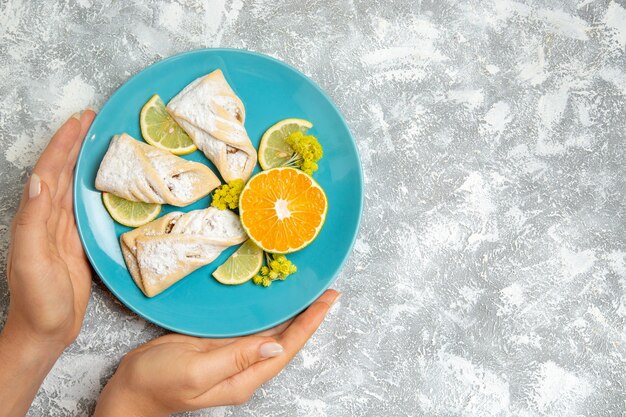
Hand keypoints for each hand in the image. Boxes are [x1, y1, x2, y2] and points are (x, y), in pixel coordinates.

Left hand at [3, 110, 94, 350]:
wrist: (46, 330)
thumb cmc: (38, 300)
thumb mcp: (31, 260)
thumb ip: (32, 221)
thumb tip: (39, 181)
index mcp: (36, 217)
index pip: (50, 171)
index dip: (63, 144)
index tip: (80, 120)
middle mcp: (48, 218)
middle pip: (62, 171)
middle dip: (74, 143)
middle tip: (93, 119)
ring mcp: (63, 229)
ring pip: (74, 185)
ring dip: (84, 160)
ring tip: (100, 140)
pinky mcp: (78, 242)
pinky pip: (85, 206)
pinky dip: (94, 187)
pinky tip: (105, 182)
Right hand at [94, 290, 339, 416]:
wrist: (131, 388)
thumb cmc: (158, 383)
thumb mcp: (197, 371)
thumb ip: (236, 358)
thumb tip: (275, 347)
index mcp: (244, 378)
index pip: (287, 348)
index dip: (310, 324)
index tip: (328, 301)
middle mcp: (245, 368)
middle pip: (287, 341)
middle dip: (309, 317)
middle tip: (327, 291)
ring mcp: (234, 355)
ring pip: (272, 332)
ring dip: (293, 313)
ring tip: (311, 292)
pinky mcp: (221, 344)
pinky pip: (253, 327)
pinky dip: (269, 312)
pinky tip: (275, 300)